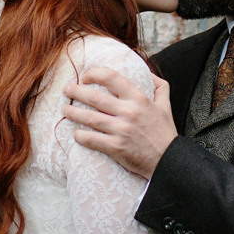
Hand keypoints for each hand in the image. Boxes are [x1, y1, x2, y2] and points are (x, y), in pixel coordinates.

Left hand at [62, 67, 177, 177]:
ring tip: (65, 110)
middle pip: (95, 97)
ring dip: (73, 113)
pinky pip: (92, 139)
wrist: (168, 161)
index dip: (94, 74)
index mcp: (139, 99)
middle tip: (65, 90)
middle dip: (76, 91)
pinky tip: (75, 134)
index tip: (85, 77)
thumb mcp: (166, 106)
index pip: (111, 78)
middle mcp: (129, 112)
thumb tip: (148, 73)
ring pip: (90, 118)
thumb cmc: (165, 133)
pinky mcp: (116, 147)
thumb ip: (159, 86)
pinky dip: (81, 136)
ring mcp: (121, 130)